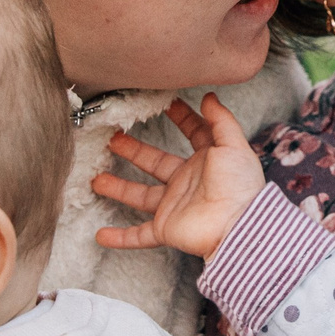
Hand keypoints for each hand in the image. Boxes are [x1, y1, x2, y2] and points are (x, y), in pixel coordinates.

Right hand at [91, 96, 266, 257]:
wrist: (237, 226)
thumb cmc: (238, 185)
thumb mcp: (233, 145)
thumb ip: (221, 120)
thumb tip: (209, 97)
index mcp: (207, 161)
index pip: (194, 134)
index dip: (183, 117)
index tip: (167, 103)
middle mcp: (189, 182)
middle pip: (156, 162)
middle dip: (135, 150)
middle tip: (113, 138)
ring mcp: (175, 206)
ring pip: (141, 196)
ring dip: (119, 188)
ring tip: (96, 179)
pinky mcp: (166, 229)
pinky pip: (139, 235)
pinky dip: (120, 238)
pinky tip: (101, 235)